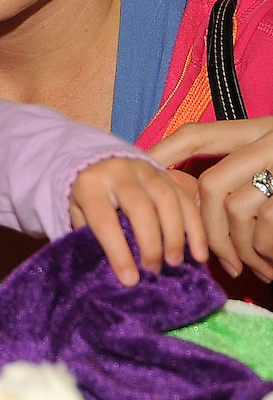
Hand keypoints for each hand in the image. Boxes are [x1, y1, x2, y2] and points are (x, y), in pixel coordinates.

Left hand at [68, 157, 206, 285]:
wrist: (96, 161)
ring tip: (174, 263)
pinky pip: (186, 199)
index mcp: (90, 184)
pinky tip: (199, 253)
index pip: (105, 221)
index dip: (118, 253)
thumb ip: (90, 238)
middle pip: (141, 209)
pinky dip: (195, 228)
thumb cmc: (86, 197)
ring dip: (175, 236)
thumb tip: (112, 272)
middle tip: (153, 271)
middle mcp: (119, 172)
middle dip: (151, 245)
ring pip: (168, 201)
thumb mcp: (78, 214)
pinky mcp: (166, 173)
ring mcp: (145, 170)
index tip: (130, 280)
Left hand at [148, 118, 272, 281]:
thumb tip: (178, 193)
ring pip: (238, 210)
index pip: (200, 134)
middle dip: (204, 226)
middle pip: (213, 184)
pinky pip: (267, 227)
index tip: (140, 169)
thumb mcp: (271, 172)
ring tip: (252, 269)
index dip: (165, 151)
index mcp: (264, 130)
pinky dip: (266, 253)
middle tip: (210, 258)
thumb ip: (235, 175)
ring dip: (239, 248)